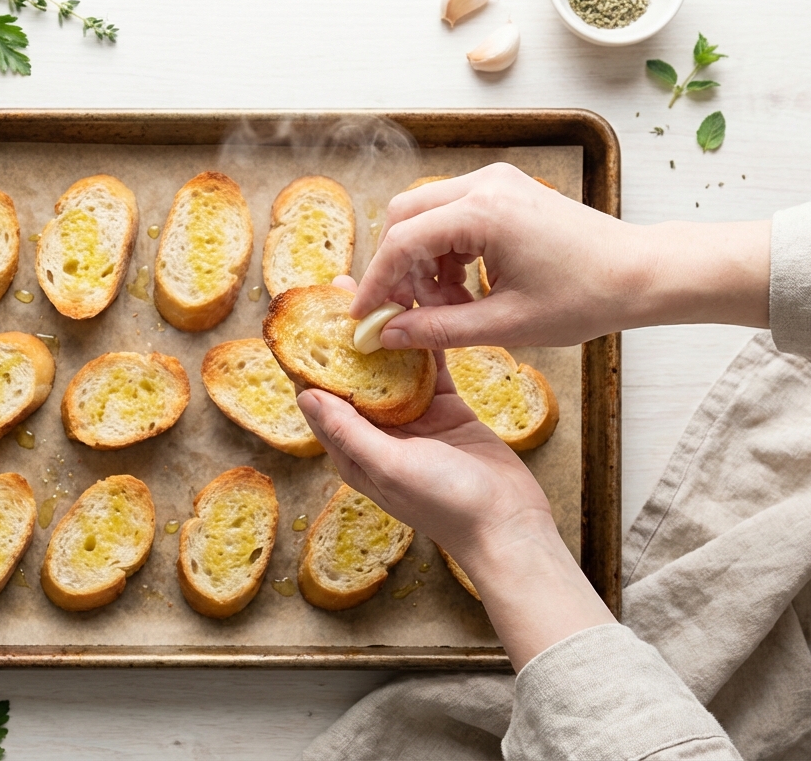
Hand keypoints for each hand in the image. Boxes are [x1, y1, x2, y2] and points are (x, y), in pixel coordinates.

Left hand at [299, 277, 615, 668]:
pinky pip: (427, 370)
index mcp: (354, 453)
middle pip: (354, 376)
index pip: (321, 400)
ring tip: (379, 288)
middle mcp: (378, 435)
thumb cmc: (446, 504)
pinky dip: (423, 344)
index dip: (310, 361)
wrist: (508, 524)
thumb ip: (349, 431)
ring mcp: (413, 421)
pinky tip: (418, 311)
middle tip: (340, 286)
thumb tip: (305, 395)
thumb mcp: (389, 466)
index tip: (302, 320)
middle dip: (346, 335)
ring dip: (384, 332)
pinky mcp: (445, 410)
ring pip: (391, 367)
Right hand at [348, 163, 770, 349]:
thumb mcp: (506, 324)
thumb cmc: (586, 296)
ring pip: (426, 216)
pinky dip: (445, 253)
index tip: (364, 318)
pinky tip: (464, 291)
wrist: (640, 272)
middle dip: (396, 268)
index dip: (377, 283)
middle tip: (403, 314)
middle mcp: (484, 185)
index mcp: (483, 212)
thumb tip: (389, 335)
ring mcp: (496, 183)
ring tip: (445, 309)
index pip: (402, 242)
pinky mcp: (505, 192)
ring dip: (422, 262)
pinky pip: (452, 216)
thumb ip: (440, 329)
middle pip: (404, 217)